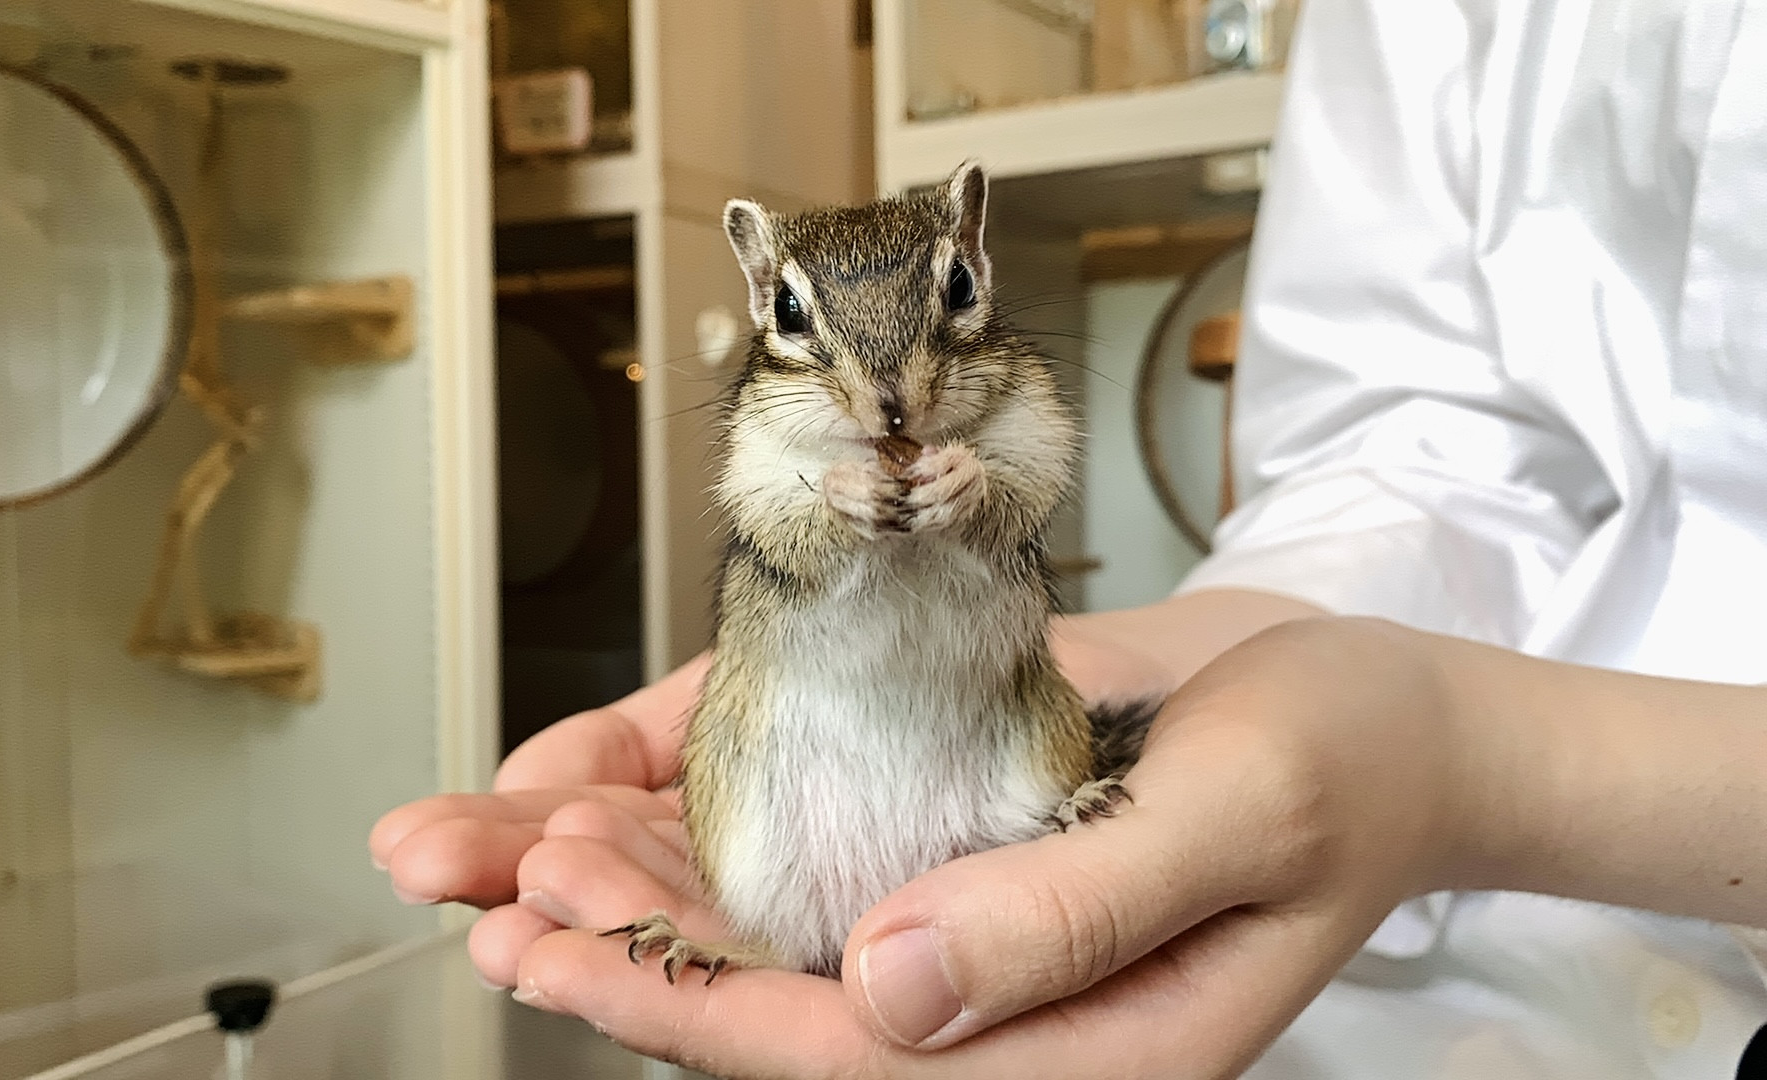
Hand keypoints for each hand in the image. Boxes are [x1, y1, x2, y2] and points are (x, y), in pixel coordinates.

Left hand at [369, 589, 1324, 1053]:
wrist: (1386, 704)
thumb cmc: (1346, 761)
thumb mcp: (1237, 822)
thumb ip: (1070, 916)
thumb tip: (889, 992)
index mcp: (1062, 1046)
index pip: (840, 1051)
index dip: (685, 1000)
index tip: (552, 945)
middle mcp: (984, 990)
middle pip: (763, 986)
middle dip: (608, 934)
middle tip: (468, 877)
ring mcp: (957, 908)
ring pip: (757, 908)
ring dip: (620, 866)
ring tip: (478, 836)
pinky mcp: (940, 822)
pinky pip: (797, 819)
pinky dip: (692, 784)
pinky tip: (599, 767)